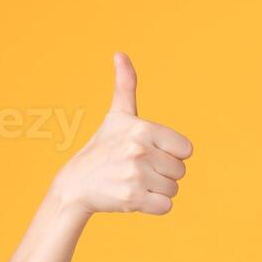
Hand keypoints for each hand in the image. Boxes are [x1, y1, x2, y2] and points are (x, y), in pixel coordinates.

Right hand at [53, 52, 194, 215]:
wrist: (76, 183)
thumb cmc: (102, 148)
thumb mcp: (117, 115)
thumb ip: (125, 85)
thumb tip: (120, 54)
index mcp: (143, 128)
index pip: (186, 149)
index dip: (171, 154)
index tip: (150, 152)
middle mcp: (139, 150)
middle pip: (180, 171)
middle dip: (164, 174)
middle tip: (138, 170)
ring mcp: (136, 175)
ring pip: (174, 190)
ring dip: (158, 190)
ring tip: (135, 182)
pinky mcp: (132, 199)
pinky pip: (165, 207)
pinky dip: (154, 206)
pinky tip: (135, 197)